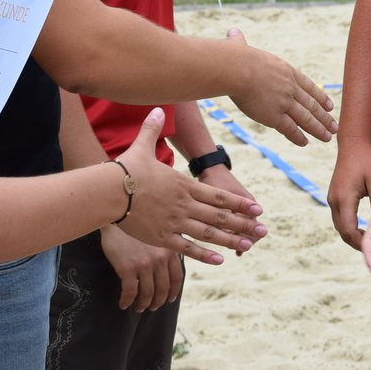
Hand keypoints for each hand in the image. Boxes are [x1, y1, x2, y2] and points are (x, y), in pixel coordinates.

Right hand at [99, 224, 182, 311]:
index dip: (173, 292)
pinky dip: (127, 301)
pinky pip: (130, 293)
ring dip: (143, 304)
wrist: (117, 213)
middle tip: (152, 306)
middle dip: (158, 302)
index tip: (169, 299)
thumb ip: (167, 247)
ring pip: (147, 294)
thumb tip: (170, 265)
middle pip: (163, 289)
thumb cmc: (138, 222)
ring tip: (139, 307)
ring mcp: (144, 264)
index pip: (177, 278)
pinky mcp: (127, 268)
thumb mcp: (160, 232)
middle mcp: (160, 259)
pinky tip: (123, 304)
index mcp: (170, 250)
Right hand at [117, 109, 266, 263]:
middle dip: (242, 224)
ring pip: (208, 233)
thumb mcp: (142, 146)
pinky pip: (187, 248)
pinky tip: (219, 260)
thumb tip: (157, 108)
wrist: (108, 192)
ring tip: (246, 246)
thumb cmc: (125, 169)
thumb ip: (152, 129)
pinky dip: (204, 255)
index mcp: (184, 185)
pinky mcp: (162, 237)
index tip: (256, 209)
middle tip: (261, 232)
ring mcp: (175, 222)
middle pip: (219, 216)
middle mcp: (185, 204)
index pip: (219, 195)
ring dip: (229, 240)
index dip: (239, 203)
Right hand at [223, 28, 337, 146]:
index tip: (329, 106)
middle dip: (324, 117)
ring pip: (306, 119)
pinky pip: (290, 129)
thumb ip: (240, 42)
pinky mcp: (275, 116)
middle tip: (335, 126)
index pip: (308, 86)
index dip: (320, 97)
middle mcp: (290, 87)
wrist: (237, 68)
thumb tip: (232, 32)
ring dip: (318, 129)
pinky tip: (305, 142)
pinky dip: (299, 136)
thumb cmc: (236, 57)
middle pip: (311, 105)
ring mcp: (284, 102)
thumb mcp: (244, 48)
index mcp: (287, 71)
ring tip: (327, 137)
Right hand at [328, 140, 370, 250]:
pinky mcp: (334, 198)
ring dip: (353, 237)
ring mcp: (332, 200)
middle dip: (357, 244)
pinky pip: (341, 219)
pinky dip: (351, 228)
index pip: (349, 230)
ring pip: (340, 227)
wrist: (352, 144)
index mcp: (344, 198)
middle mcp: (334, 201)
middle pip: (343, 232)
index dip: (361, 243)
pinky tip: (366, 231)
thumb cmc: (367, 161)